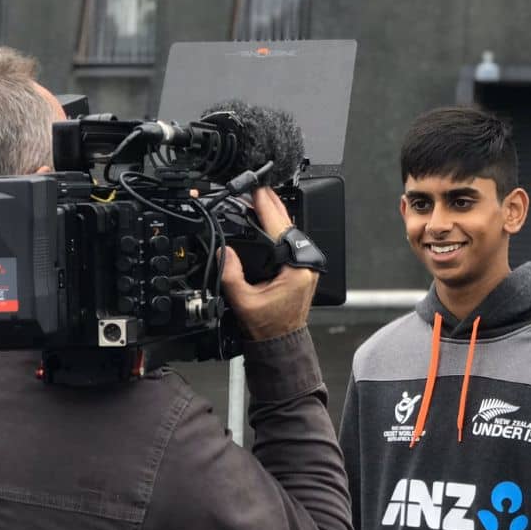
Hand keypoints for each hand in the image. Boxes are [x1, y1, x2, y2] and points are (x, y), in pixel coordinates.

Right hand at [219, 188, 318, 340]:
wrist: (280, 342)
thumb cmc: (267, 326)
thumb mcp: (243, 302)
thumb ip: (231, 275)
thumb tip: (224, 252)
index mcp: (297, 270)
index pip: (281, 230)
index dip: (267, 208)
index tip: (258, 191)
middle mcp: (306, 264)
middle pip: (289, 226)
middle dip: (272, 205)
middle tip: (258, 187)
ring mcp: (306, 265)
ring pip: (291, 232)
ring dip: (276, 215)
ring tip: (261, 198)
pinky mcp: (302, 267)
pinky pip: (290, 241)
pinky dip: (278, 228)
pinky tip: (268, 219)